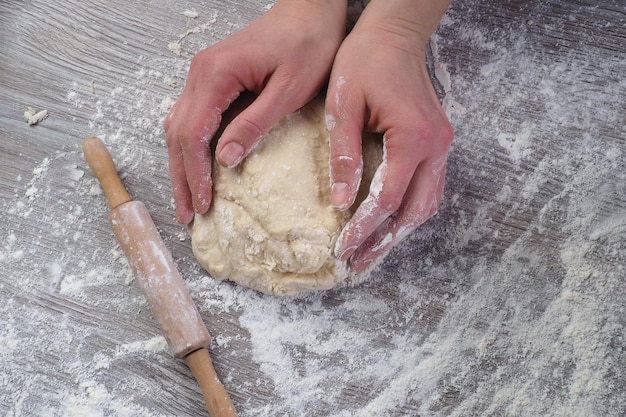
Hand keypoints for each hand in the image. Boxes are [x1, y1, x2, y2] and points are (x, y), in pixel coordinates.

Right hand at [164, 0, 346, 223]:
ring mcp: (203, 73)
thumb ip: (254, 123)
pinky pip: (192, 116)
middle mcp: (201, 73)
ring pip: (179, 126)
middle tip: (185, 214)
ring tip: (187, 198)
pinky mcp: (213, 76)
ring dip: (181, 164)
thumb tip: (225, 160)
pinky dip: (190, 145)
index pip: (193, 134)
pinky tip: (196, 165)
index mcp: (216, 74)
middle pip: (178, 133)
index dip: (195, 174)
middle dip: (181, 177)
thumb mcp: (288, 90)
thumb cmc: (308, 44)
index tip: (202, 204)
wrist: (311, 9)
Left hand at [325, 1, 452, 270]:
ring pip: (427, 203)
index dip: (363, 227)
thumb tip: (339, 201)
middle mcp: (436, 145)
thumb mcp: (343, 105)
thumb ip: (342, 155)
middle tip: (358, 263)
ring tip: (372, 251)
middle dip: (385, 240)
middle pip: (415, 210)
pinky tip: (388, 222)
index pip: (388, 198)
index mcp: (413, 137)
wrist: (395, 32)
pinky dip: (408, 211)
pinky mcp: (437, 142)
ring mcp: (442, 144)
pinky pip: (428, 188)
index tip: (341, 249)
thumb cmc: (366, 60)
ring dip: (400, 231)